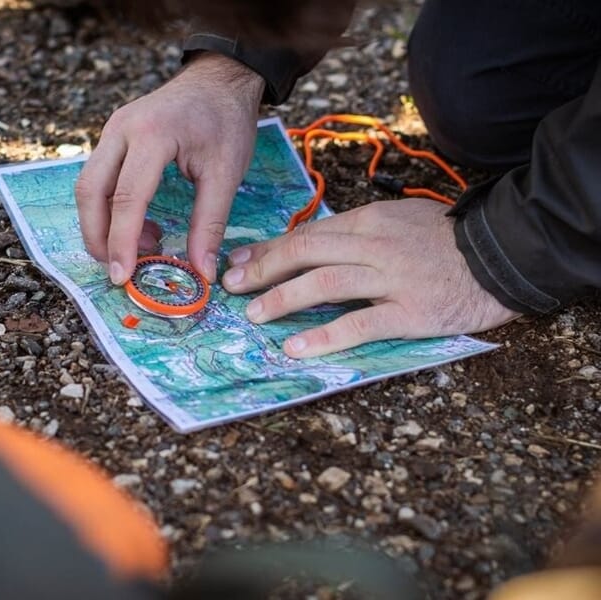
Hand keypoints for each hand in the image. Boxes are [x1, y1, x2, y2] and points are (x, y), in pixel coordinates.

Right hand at [75, 52, 264, 283]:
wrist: (220, 78)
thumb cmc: (226, 121)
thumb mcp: (226, 174)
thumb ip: (210, 224)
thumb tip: (202, 272)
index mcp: (151, 135)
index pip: (126, 197)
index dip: (121, 242)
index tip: (123, 276)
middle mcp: (121, 129)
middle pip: (90, 191)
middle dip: (98, 237)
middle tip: (121, 270)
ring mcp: (112, 131)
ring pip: (89, 186)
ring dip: (104, 225)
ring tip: (145, 247)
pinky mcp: (113, 137)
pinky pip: (100, 179)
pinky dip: (112, 209)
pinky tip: (143, 226)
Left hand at [221, 198, 519, 356]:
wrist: (504, 253)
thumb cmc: (448, 239)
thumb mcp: (399, 220)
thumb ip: (357, 232)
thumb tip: (312, 246)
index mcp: (370, 221)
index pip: (308, 234)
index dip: (269, 249)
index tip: (239, 261)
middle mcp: (374, 245)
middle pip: (306, 254)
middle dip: (264, 271)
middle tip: (233, 288)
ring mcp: (392, 278)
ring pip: (325, 284)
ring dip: (283, 300)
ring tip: (255, 316)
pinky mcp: (411, 311)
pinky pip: (360, 324)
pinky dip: (325, 336)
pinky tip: (297, 347)